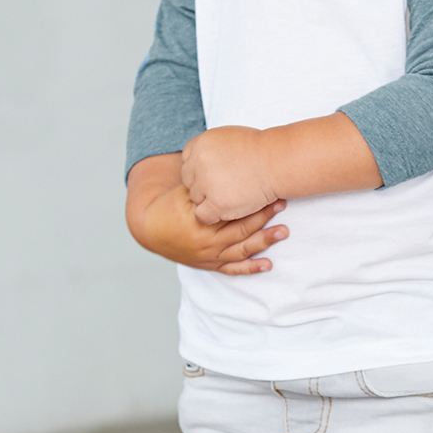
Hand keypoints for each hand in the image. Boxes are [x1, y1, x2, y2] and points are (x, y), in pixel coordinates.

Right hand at [126, 153, 286, 272]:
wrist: (149, 229)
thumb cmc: (168, 205)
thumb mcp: (185, 191)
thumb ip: (205, 184)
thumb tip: (232, 164)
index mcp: (199, 222)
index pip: (231, 210)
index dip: (251, 200)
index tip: (269, 188)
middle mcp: (206, 243)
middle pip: (241, 229)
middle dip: (263, 217)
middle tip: (281, 204)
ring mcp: (209, 257)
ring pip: (241, 250)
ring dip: (264, 241)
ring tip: (283, 231)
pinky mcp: (210, 265)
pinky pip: (232, 269)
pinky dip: (250, 268)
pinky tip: (268, 264)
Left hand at [181, 127, 278, 224]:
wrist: (277, 161)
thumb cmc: (259, 149)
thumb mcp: (228, 137)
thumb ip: (210, 148)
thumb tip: (201, 158)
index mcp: (200, 143)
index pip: (188, 161)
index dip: (201, 169)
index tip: (217, 171)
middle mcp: (198, 161)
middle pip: (189, 180)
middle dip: (203, 183)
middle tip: (225, 184)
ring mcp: (205, 183)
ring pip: (195, 198)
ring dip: (209, 198)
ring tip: (230, 194)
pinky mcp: (215, 203)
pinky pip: (202, 215)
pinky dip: (212, 215)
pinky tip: (226, 209)